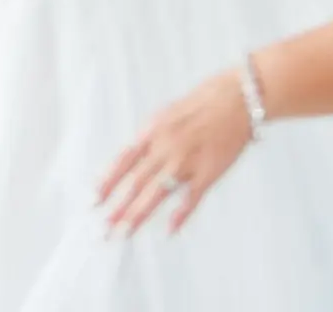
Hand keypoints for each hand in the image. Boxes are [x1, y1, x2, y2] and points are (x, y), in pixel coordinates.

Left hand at [98, 69, 252, 235]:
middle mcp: (165, 148)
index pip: (123, 161)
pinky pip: (191, 198)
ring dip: (138, 215)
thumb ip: (150, 137)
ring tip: (124, 233)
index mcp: (153, 132)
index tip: (95, 200)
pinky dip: (181, 215)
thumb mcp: (166, 114)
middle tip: (104, 227)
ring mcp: (186, 162)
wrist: (238, 99)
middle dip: (118, 207)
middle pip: (136, 183)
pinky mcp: (209, 172)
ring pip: (157, 194)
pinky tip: (170, 230)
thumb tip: (134, 156)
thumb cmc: (203, 102)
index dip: (108, 182)